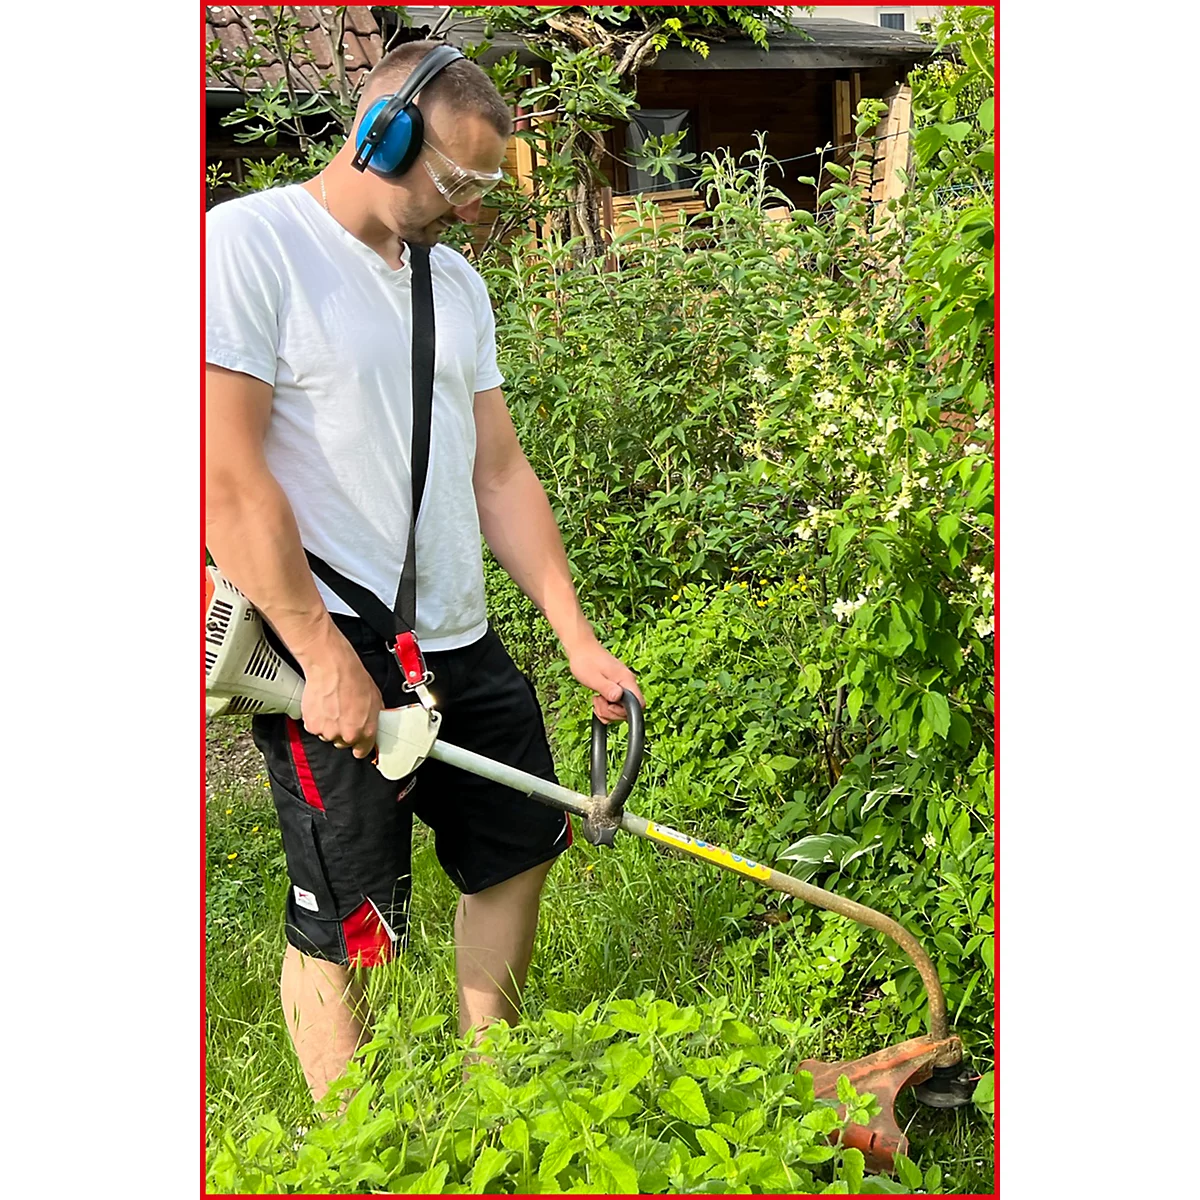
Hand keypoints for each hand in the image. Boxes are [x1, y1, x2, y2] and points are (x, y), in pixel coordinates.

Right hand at [295, 631, 382, 757]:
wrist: (332, 667)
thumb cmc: (353, 679)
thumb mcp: (376, 699)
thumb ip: (374, 718)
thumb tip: (374, 723)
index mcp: (364, 731)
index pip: (362, 751)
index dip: (360, 746)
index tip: (358, 743)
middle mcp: (346, 735)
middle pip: (343, 743)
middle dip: (344, 732)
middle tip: (343, 714)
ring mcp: (327, 731)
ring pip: (328, 735)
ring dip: (329, 725)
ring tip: (332, 706)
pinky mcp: (312, 725)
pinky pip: (315, 727)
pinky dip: (317, 719)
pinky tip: (323, 705)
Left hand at [567, 636, 643, 724]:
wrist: (581, 648)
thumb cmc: (585, 660)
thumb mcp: (593, 678)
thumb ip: (607, 689)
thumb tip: (618, 697)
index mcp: (626, 679)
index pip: (639, 704)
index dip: (624, 711)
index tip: (609, 706)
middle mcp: (627, 682)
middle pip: (629, 709)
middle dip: (612, 712)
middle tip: (599, 702)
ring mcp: (622, 684)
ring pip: (621, 708)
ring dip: (607, 710)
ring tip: (596, 699)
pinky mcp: (616, 686)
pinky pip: (616, 703)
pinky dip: (606, 706)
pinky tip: (598, 699)